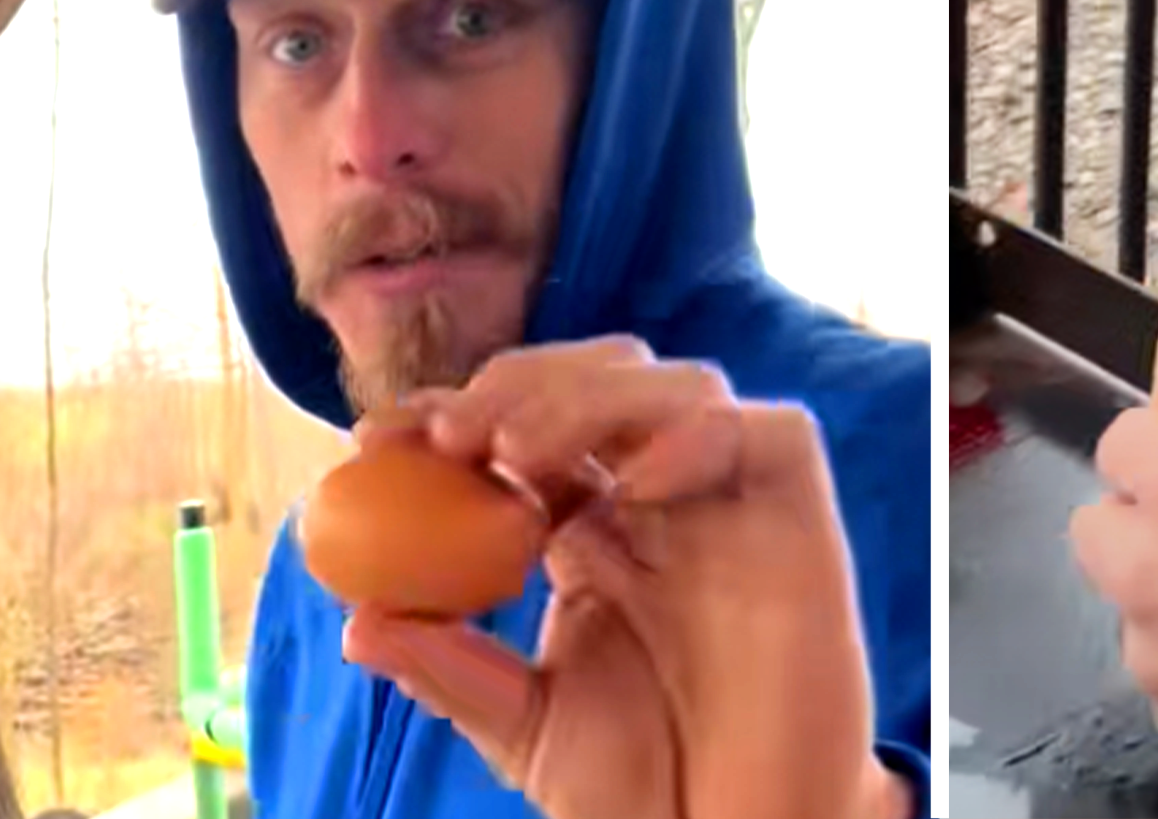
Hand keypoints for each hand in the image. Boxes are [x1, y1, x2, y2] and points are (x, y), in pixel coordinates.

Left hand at [342, 336, 908, 818]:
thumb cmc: (651, 790)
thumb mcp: (524, 731)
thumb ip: (451, 672)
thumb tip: (357, 624)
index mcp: (595, 535)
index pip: (527, 433)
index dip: (454, 415)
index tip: (375, 437)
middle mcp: (665, 503)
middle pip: (602, 381)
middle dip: (517, 385)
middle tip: (449, 433)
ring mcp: (734, 506)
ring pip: (680, 385)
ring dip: (589, 396)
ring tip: (517, 453)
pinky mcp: (800, 519)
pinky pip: (769, 434)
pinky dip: (697, 434)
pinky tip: (632, 484)